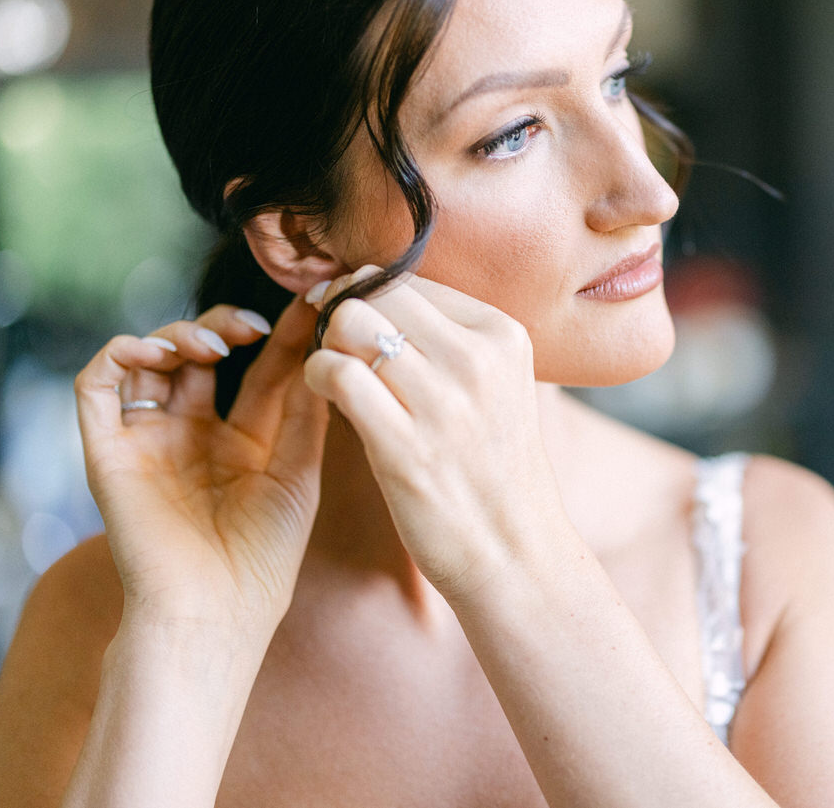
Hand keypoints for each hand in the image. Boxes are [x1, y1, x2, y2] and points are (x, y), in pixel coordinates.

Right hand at [74, 296, 328, 643]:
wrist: (214, 613)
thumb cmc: (263, 558)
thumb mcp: (297, 475)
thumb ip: (304, 415)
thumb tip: (321, 353)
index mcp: (241, 443)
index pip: (259, 372)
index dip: (279, 335)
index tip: (307, 302)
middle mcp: (192, 435)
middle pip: (200, 356)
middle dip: (224, 325)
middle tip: (251, 325)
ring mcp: (148, 441)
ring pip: (148, 360)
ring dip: (176, 335)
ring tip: (210, 344)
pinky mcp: (108, 452)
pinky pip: (95, 387)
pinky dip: (119, 354)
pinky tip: (155, 353)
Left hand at [303, 268, 569, 600]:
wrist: (516, 553)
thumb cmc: (495, 470)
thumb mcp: (499, 387)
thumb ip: (451, 340)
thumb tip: (379, 293)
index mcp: (503, 335)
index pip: (412, 279)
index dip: (372, 296)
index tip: (360, 326)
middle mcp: (477, 359)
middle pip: (378, 291)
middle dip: (343, 310)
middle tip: (338, 345)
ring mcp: (443, 403)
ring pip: (351, 322)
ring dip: (327, 342)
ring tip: (335, 372)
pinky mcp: (405, 446)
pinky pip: (337, 374)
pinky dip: (317, 374)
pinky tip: (325, 393)